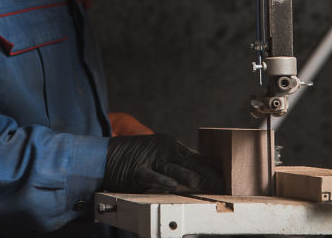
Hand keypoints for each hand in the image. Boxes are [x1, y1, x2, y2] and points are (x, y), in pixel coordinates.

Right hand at [103, 133, 222, 193]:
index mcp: (171, 146)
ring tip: (202, 185)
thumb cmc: (132, 158)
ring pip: (175, 169)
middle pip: (192, 163)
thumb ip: (177, 164)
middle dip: (208, 175)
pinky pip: (152, 177)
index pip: (199, 156)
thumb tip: (201, 175)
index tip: (229, 176)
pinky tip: (172, 186)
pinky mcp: (137, 171)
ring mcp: (150, 160)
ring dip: (189, 178)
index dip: (214, 167)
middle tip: (223, 185)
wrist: (102, 156)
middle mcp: (164, 150)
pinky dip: (162, 181)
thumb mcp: (157, 156)